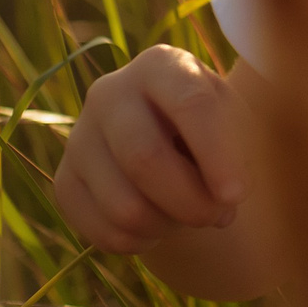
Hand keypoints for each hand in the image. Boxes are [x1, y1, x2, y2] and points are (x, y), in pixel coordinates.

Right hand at [54, 45, 251, 254]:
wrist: (175, 146)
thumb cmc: (220, 129)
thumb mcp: (241, 123)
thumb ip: (242, 151)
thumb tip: (223, 201)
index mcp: (161, 64)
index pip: (190, 105)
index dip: (216, 155)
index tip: (237, 195)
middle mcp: (110, 92)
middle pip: (144, 159)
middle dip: (191, 201)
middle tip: (220, 216)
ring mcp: (79, 137)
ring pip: (124, 206)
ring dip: (169, 225)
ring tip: (190, 214)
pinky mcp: (65, 181)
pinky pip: (105, 232)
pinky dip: (143, 242)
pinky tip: (160, 224)